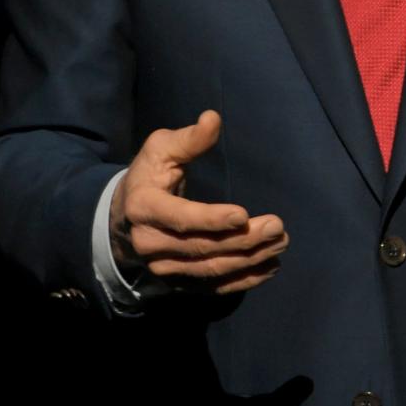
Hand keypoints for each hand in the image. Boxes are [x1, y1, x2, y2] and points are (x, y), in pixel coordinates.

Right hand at [109, 109, 287, 293]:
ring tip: (280, 243)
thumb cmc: (150, 174)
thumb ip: (189, 139)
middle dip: (242, 240)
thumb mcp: (161, 149)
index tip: (242, 214)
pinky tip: (269, 266)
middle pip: (202, 247)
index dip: (210, 219)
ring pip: (210, 269)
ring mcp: (163, 267)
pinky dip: (243, 279)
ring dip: (249, 259)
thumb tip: (213, 119)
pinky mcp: (178, 282)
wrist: (124, 216)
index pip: (180, 218)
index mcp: (144, 207)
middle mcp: (150, 243)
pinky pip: (213, 286)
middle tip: (277, 228)